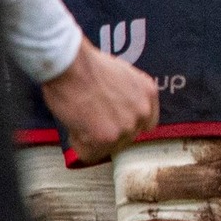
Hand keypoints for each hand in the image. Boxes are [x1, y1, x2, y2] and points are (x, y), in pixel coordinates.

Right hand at [39, 37, 159, 164]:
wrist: (72, 66)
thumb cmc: (89, 66)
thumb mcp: (123, 75)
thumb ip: (129, 96)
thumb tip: (121, 111)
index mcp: (148, 93)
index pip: (146, 123)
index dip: (127, 125)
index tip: (114, 124)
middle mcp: (142, 112)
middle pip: (126, 138)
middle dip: (108, 132)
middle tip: (91, 121)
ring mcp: (125, 126)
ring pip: (108, 148)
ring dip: (92, 139)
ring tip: (81, 119)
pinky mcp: (105, 138)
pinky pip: (89, 154)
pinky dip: (78, 144)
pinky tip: (74, 126)